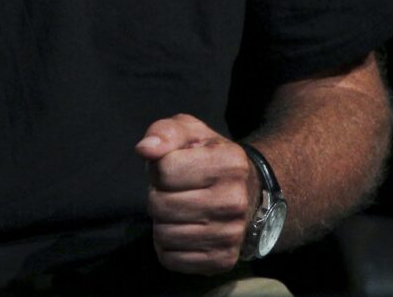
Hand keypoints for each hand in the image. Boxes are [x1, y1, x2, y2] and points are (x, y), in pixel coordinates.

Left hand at [134, 114, 257, 274]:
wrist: (248, 192)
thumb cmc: (210, 158)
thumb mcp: (190, 133)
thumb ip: (165, 132)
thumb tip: (145, 149)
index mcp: (229, 163)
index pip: (164, 170)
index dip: (159, 169)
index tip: (173, 168)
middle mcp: (235, 201)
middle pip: (160, 205)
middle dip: (157, 196)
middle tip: (173, 192)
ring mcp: (231, 234)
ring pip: (163, 234)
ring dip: (161, 222)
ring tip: (178, 211)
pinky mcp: (223, 260)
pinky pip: (171, 259)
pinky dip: (168, 246)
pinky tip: (182, 230)